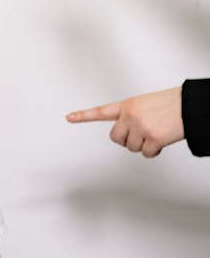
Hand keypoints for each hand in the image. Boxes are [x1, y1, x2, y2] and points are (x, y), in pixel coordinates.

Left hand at [67, 87, 183, 157]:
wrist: (188, 105)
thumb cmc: (169, 104)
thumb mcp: (144, 104)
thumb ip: (132, 115)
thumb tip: (128, 132)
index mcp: (127, 105)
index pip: (101, 111)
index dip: (84, 116)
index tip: (69, 117)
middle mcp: (130, 116)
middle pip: (116, 138)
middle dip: (126, 140)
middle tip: (140, 133)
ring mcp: (140, 128)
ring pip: (131, 148)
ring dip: (143, 145)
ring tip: (155, 132)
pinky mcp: (152, 139)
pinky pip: (147, 154)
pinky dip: (154, 151)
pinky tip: (161, 140)